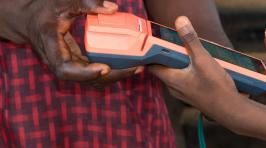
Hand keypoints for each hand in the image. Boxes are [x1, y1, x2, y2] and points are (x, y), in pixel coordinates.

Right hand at [0, 0, 142, 86]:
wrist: (29, 21)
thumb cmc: (45, 11)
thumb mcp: (62, 2)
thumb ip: (85, 3)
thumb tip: (112, 9)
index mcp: (51, 47)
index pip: (64, 69)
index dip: (84, 73)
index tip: (104, 69)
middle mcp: (59, 61)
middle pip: (84, 79)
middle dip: (110, 77)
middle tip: (133, 69)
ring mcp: (69, 65)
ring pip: (91, 79)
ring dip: (114, 77)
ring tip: (136, 68)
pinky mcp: (77, 63)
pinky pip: (93, 73)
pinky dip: (110, 72)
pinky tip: (127, 65)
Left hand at [148, 16, 239, 107]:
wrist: (230, 110)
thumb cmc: (216, 87)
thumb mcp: (203, 59)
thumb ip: (191, 40)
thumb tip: (180, 21)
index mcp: (171, 79)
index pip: (152, 64)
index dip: (152, 52)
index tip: (157, 41)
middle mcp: (173, 88)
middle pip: (164, 68)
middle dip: (169, 55)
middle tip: (176, 42)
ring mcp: (183, 93)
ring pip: (176, 74)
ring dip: (181, 63)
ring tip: (192, 53)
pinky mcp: (193, 96)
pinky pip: (185, 80)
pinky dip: (189, 72)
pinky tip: (202, 67)